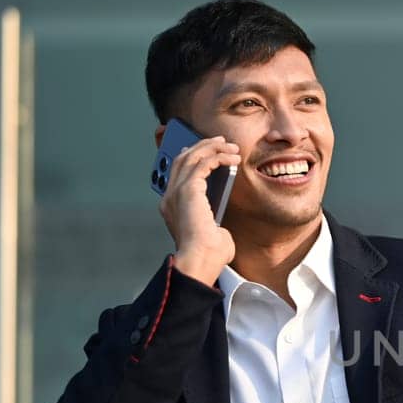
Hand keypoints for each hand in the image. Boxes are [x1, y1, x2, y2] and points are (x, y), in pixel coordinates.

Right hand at [161, 134, 239, 283]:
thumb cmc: (208, 256)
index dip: (191, 157)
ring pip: (191, 157)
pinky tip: (233, 158)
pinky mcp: (188, 190)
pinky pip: (203, 163)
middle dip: (203, 147)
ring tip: (230, 146)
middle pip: (182, 159)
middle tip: (222, 141)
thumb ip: (212, 227)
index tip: (207, 151)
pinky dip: (218, 156)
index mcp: (172, 207)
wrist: (200, 261)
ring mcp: (176, 192)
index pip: (177, 173)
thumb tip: (219, 228)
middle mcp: (170, 197)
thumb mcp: (211, 235)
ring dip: (212, 147)